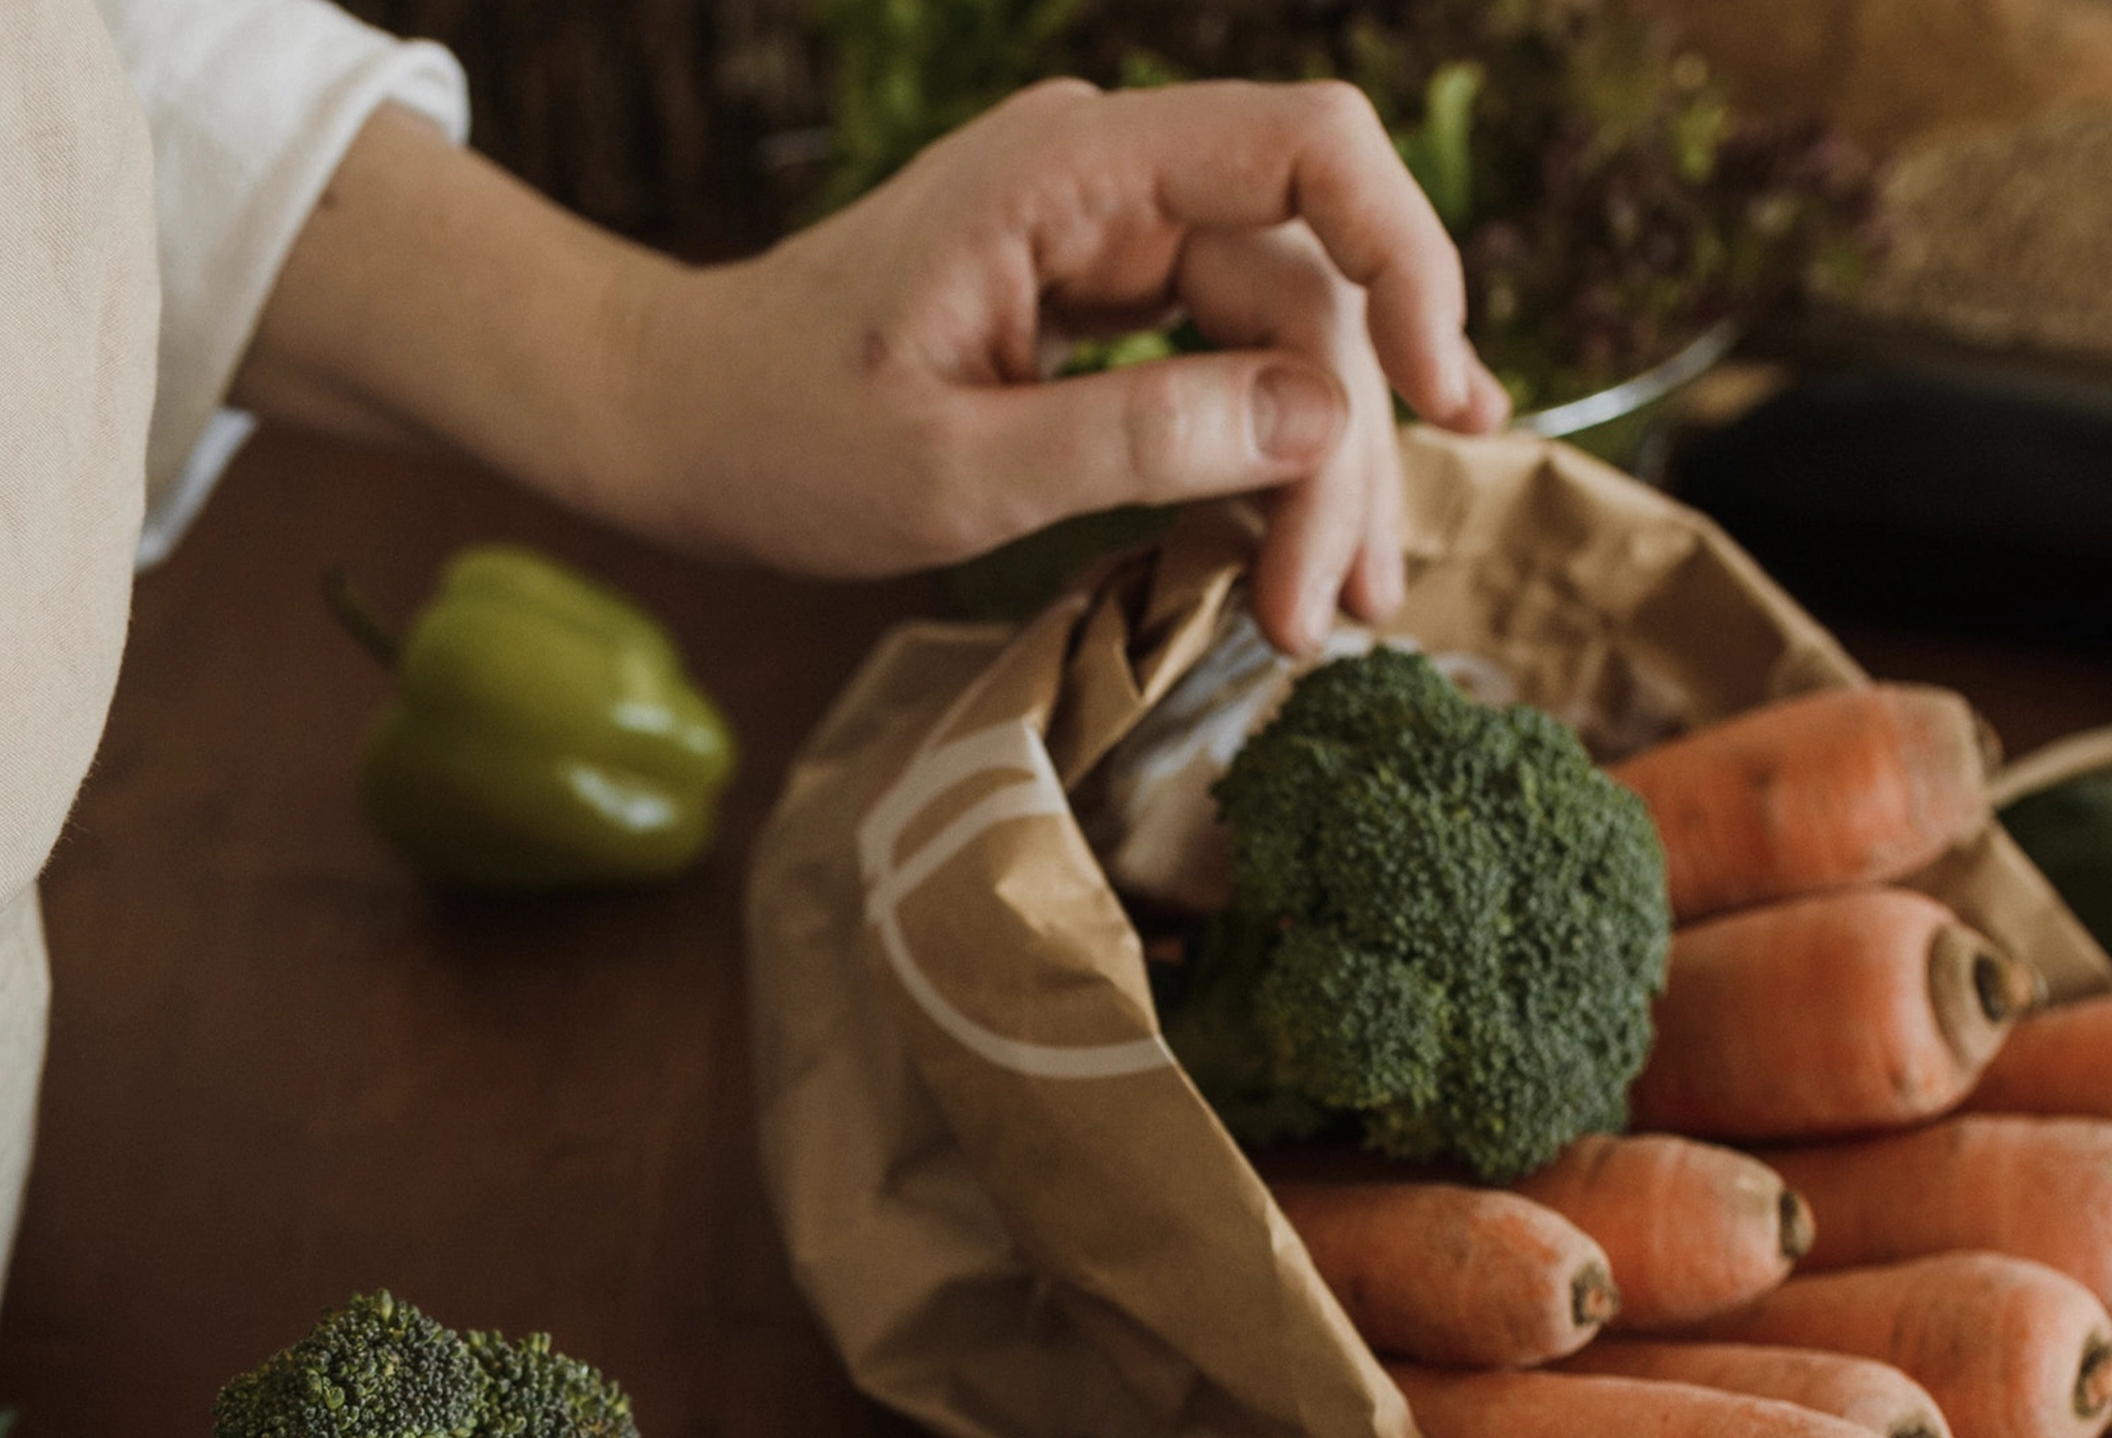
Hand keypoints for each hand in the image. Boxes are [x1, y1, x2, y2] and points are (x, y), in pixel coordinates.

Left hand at [627, 79, 1508, 646]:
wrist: (669, 421)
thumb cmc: (774, 440)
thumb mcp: (951, 473)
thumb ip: (1137, 439)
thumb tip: (1325, 420)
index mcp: (1068, 173)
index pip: (1310, 151)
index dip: (1409, 265)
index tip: (1442, 404)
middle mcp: (1104, 178)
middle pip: (1305, 280)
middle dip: (1343, 445)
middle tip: (1336, 610)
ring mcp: (1103, 234)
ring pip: (1278, 333)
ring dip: (1317, 470)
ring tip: (1329, 613)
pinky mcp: (1094, 296)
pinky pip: (1220, 358)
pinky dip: (1256, 457)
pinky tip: (1290, 549)